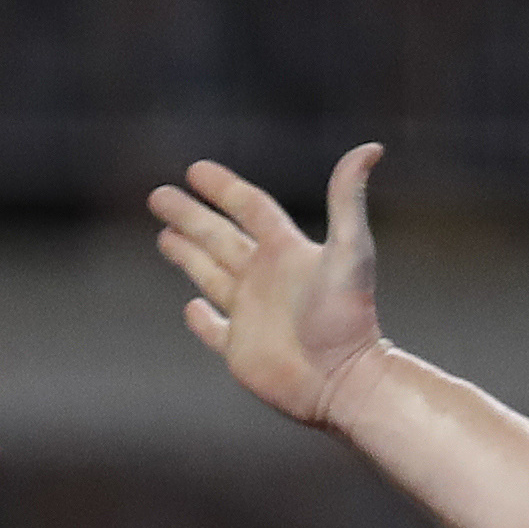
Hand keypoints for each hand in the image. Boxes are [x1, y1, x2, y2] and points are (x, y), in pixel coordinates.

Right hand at [149, 142, 389, 429]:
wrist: (344, 379)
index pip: (249, 208)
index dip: (223, 187)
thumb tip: (370, 148)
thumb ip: (348, 198)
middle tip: (158, 197)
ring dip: (188, 255)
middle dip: (189, 216)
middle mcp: (265, 278)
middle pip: (219, 238)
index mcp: (286, 251)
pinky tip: (191, 307)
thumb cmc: (348, 316)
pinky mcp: (240, 350)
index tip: (195, 170)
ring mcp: (251, 314)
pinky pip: (214, 331)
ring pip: (210, 276)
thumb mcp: (351, 250)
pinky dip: (201, 319)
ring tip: (164, 236)